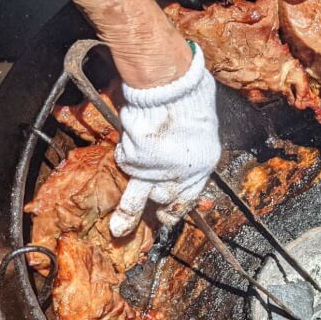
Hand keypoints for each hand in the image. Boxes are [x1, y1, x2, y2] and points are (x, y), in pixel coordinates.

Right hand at [71, 0, 220, 236]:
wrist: (170, 89)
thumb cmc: (190, 97)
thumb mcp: (202, 125)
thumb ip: (191, 144)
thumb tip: (182, 146)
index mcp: (202, 166)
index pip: (190, 196)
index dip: (178, 207)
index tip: (170, 217)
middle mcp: (180, 174)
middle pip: (164, 199)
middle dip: (155, 211)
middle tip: (147, 222)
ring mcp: (156, 170)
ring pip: (139, 195)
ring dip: (128, 213)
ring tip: (118, 231)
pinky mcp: (135, 162)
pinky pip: (126, 163)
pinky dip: (125, 156)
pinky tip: (129, 144)